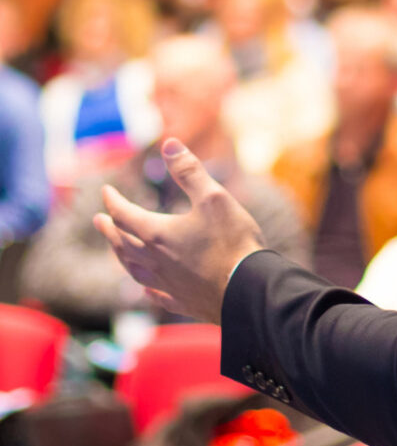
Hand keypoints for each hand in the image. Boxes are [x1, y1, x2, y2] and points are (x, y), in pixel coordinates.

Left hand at [93, 138, 264, 323]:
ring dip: (120, 256)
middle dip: (109, 229)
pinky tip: (144, 288)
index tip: (106, 191)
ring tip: (116, 250)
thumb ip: (189, 171)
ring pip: (133, 269)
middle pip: (122, 243)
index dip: (113, 200)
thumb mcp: (214, 197)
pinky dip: (145, 288)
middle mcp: (155, 260)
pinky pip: (156, 294)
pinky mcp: (182, 301)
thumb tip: (169, 144)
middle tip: (98, 221)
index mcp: (158, 234)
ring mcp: (167, 283)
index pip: (124, 214)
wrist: (247, 289)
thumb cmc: (232, 241)